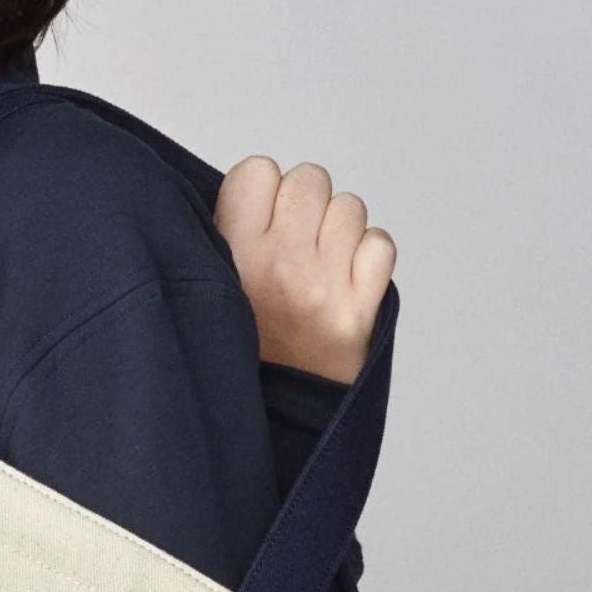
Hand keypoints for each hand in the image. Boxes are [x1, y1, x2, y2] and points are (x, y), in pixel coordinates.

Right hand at [215, 157, 395, 382]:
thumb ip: (226, 234)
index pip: (257, 171)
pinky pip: (380, 244)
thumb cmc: (239, 349)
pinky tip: (347, 280)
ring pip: (349, 207)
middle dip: (304, 205)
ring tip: (319, 265)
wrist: (269, 420)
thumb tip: (255, 187)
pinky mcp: (361, 309)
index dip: (261, 191)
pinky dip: (369, 257)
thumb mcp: (210, 286)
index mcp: (233, 254)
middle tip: (293, 243)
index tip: (257, 223)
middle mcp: (280, 264)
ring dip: (338, 230)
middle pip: (309, 180)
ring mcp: (324, 286)